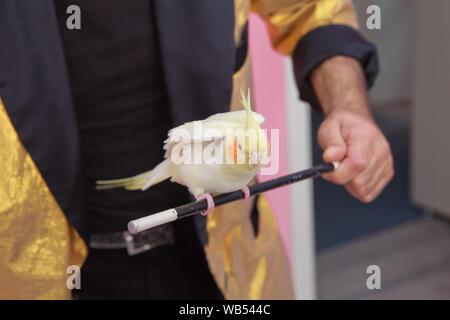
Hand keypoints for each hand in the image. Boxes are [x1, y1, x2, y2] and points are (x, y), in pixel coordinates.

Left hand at [310, 55, 393, 201]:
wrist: (355, 118)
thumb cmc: (339, 122)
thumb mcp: (327, 128)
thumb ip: (329, 142)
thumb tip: (333, 157)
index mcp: (366, 139)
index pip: (354, 167)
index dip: (338, 175)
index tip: (328, 170)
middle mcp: (381, 150)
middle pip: (360, 183)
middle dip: (343, 178)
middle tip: (336, 163)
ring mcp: (386, 161)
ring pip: (365, 190)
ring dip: (350, 182)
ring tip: (345, 164)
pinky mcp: (386, 169)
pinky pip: (370, 190)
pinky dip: (358, 184)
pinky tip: (353, 170)